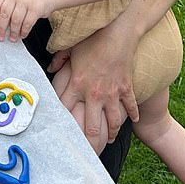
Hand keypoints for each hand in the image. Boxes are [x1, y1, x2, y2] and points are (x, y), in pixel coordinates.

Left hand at [0, 0, 49, 41]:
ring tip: (12, 38)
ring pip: (16, 20)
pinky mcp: (35, 9)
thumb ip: (6, 6)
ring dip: (13, 32)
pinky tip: (22, 35)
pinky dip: (24, 31)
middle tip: (0, 36)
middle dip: (1, 28)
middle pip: (5, 14)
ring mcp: (26, 1)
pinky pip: (27, 23)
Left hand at [50, 25, 138, 148]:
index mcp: (77, 84)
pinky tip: (134, 121)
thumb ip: (59, 59)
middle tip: (88, 150)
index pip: (65, 109)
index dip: (61, 123)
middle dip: (89, 141)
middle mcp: (93, 93)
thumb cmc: (92, 39)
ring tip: (109, 140)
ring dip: (112, 132)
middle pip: (91, 126)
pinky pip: (130, 106)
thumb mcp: (71, 48)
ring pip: (113, 121)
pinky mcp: (126, 88)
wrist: (118, 34)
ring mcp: (111, 93)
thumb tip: (50, 68)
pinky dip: (133, 114)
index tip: (59, 133)